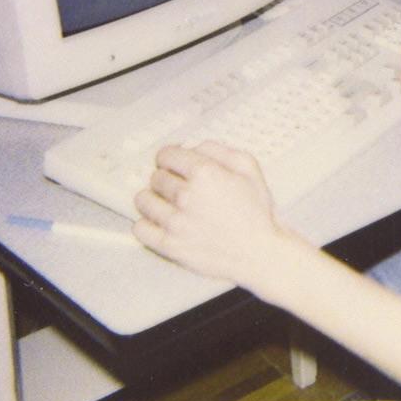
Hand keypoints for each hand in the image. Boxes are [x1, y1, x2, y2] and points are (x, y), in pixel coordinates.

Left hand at [133, 140, 282, 286]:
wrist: (260, 253)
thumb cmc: (257, 213)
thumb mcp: (249, 169)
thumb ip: (220, 150)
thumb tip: (194, 147)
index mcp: (204, 173)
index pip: (166, 155)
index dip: (170, 157)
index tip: (173, 164)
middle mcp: (186, 196)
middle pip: (155, 177)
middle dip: (165, 178)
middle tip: (177, 187)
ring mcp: (175, 223)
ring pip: (143, 200)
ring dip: (153, 199)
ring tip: (166, 204)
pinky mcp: (169, 246)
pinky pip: (140, 228)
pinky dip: (146, 223)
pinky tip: (160, 223)